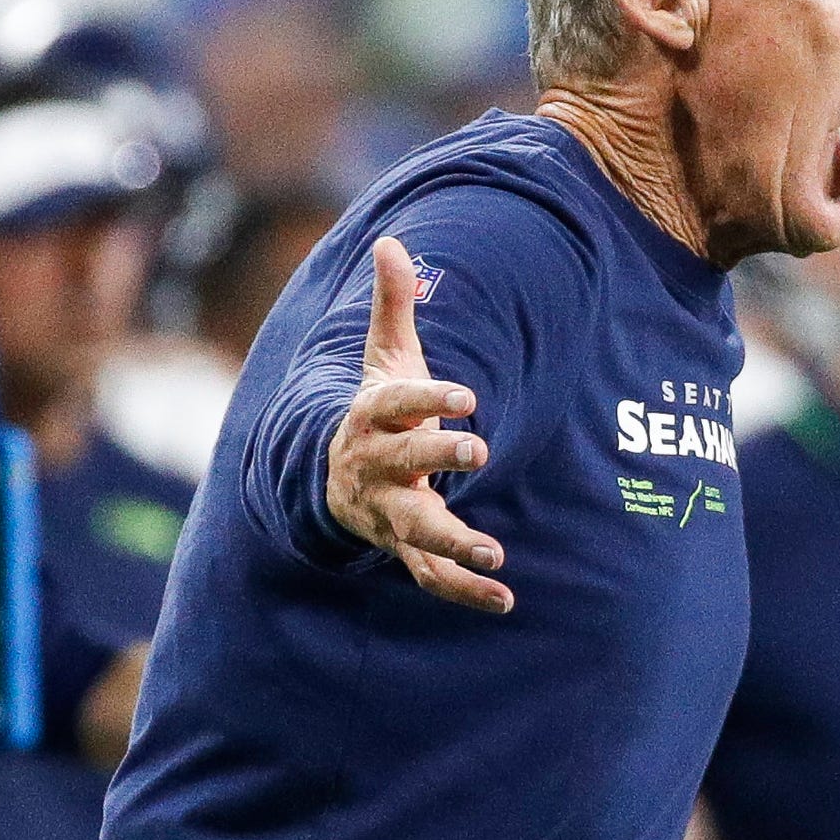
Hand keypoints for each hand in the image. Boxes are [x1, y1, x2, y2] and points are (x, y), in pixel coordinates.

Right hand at [324, 237, 511, 612]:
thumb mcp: (384, 357)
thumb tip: (390, 241)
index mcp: (372, 418)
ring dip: (452, 542)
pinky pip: (430, 575)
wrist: (333, 477)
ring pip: (414, 530)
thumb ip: (392, 304)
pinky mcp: (404, 546)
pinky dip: (464, 591)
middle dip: (437, 458)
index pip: (396, 404)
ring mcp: (388, 511)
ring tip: (494, 553)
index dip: (430, 398)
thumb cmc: (377, 410)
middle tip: (478, 449)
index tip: (469, 394)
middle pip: (402, 464)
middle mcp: (376, 467)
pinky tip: (505, 598)